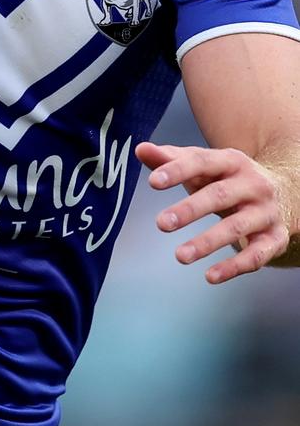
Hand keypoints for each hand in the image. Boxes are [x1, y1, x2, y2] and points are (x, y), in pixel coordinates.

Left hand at [135, 142, 288, 284]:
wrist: (286, 193)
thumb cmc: (230, 179)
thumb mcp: (204, 166)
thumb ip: (171, 159)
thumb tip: (140, 150)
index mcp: (231, 161)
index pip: (202, 162)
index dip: (177, 170)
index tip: (153, 181)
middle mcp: (252, 184)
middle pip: (220, 195)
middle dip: (190, 209)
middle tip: (161, 223)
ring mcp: (266, 212)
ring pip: (236, 227)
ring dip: (207, 242)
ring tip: (179, 255)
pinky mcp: (275, 238)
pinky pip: (256, 255)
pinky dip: (233, 267)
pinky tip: (210, 276)